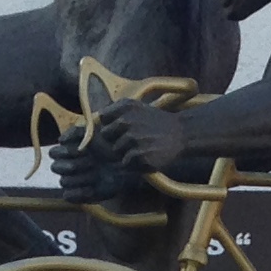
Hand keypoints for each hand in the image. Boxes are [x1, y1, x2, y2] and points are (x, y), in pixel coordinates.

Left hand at [54, 99, 185, 198]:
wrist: (180, 133)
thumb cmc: (154, 122)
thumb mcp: (135, 108)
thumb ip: (114, 112)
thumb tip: (90, 123)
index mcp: (125, 107)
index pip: (103, 119)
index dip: (109, 126)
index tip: (119, 128)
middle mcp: (127, 121)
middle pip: (106, 137)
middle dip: (116, 140)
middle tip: (134, 139)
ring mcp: (134, 139)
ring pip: (116, 151)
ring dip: (126, 152)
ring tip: (142, 146)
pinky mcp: (141, 156)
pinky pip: (126, 162)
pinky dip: (134, 162)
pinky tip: (146, 154)